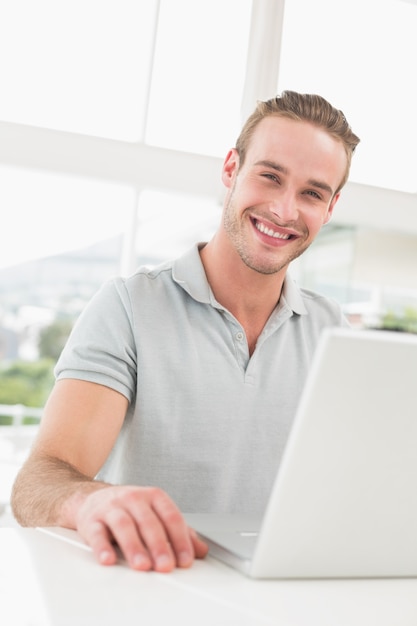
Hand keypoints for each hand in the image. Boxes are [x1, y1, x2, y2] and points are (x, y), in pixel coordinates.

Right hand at [75, 485, 207, 571]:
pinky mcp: (91, 520)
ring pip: (124, 525)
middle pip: (149, 522)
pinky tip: (108, 559)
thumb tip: (201, 550)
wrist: (93, 499)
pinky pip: (97, 533)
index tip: (185, 560)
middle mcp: (133, 498)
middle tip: (165, 566)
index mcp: (154, 497)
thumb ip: (179, 532)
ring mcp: (111, 508)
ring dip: (134, 546)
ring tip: (142, 565)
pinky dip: (102, 547)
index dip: (180, 539)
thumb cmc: (130, 509)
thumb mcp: (156, 515)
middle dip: (159, 546)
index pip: (171, 516)